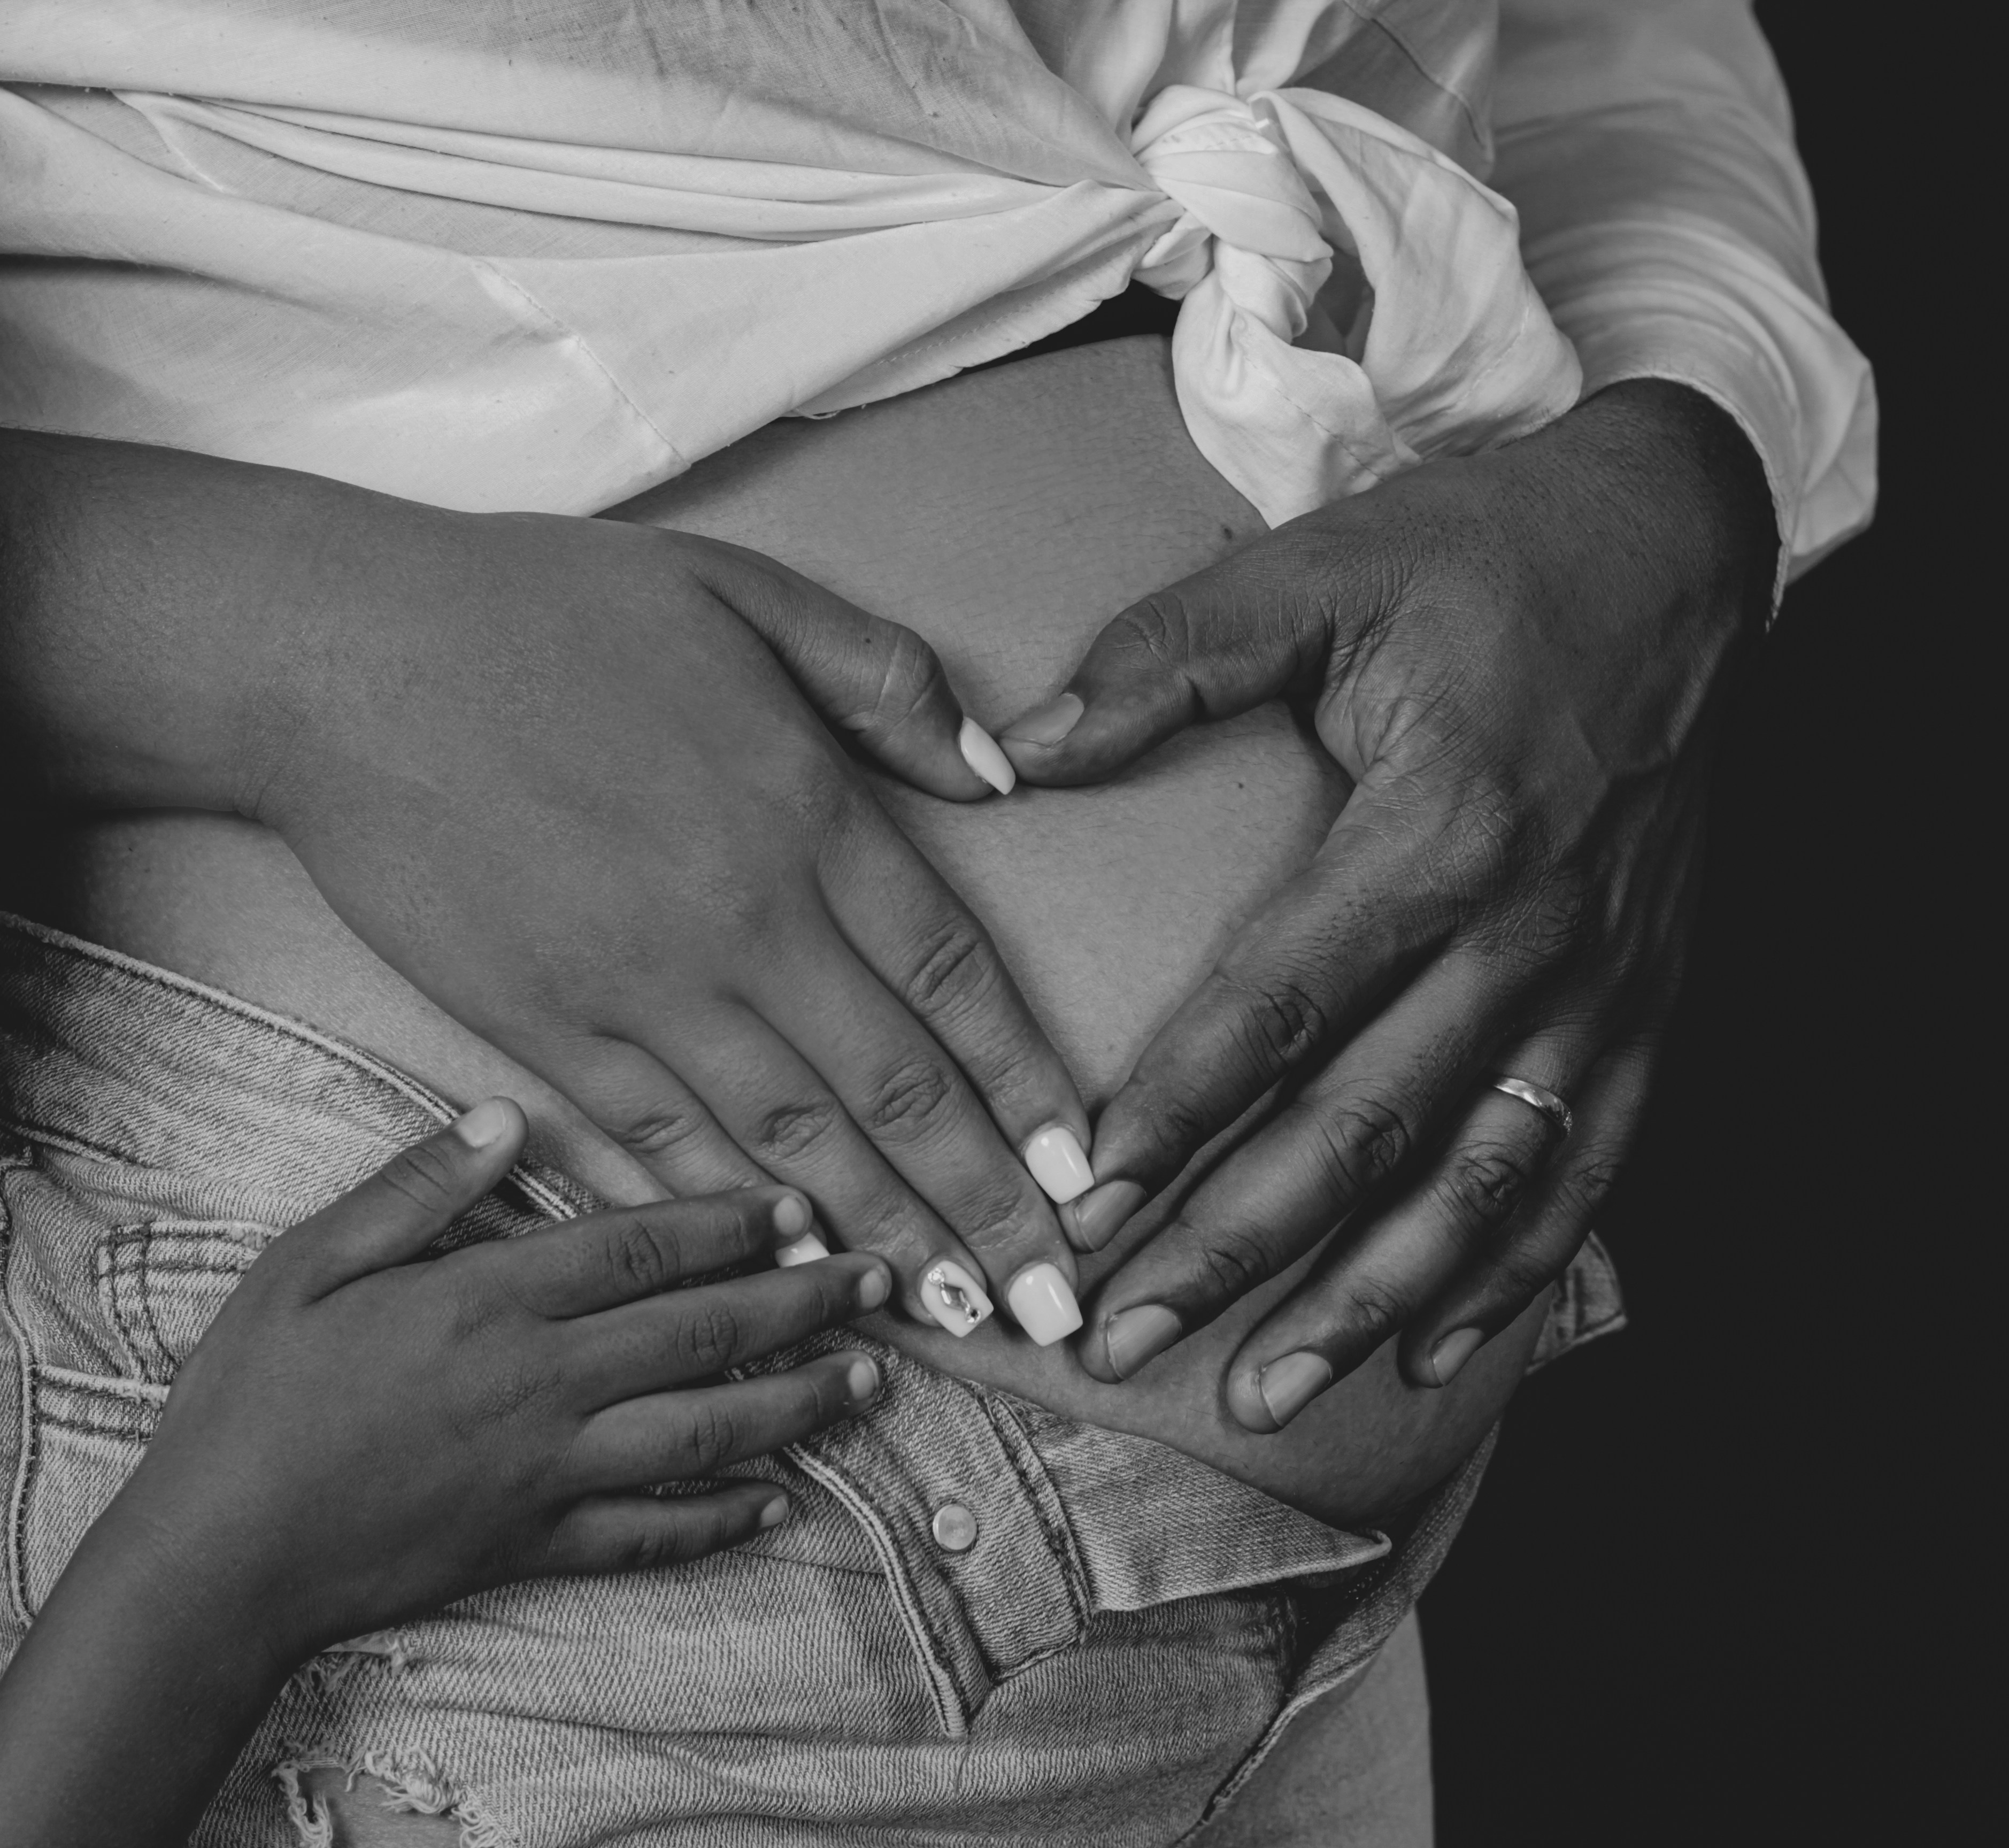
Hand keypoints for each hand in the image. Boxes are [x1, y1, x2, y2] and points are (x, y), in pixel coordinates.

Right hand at [0, 435, 1091, 1341]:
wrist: (339, 654)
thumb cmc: (545, 608)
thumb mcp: (746, 589)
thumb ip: (884, 680)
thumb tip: (999, 774)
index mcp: (806, 814)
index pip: (955, 980)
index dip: (1029, 1086)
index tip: (1085, 1170)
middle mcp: (741, 920)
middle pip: (895, 1091)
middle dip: (985, 1205)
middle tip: (1056, 1301)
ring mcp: (638, 987)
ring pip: (790, 1143)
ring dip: (883, 1238)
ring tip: (958, 1316)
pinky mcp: (543, 1029)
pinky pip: (660, 1144)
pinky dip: (731, 1218)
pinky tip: (791, 1270)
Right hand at [110, 1100, 888, 1655]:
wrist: (210, 1559)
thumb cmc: (248, 1403)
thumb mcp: (306, 1266)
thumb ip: (412, 1190)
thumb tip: (503, 1113)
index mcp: (489, 1302)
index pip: (643, 1248)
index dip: (734, 1224)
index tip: (804, 1204)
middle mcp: (540, 1383)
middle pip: (701, 1332)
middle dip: (803, 1303)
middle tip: (884, 1278)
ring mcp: (547, 1471)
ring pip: (705, 1430)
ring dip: (798, 1403)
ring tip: (870, 1379)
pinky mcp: (535, 1545)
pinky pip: (652, 1533)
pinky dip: (723, 1519)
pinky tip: (783, 1502)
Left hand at [993, 380, 1776, 1426]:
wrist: (1682, 546)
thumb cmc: (1490, 558)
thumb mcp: (1323, 570)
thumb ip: (1171, 661)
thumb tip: (1020, 748)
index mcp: (1438, 826)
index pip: (1279, 1006)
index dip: (1174, 1115)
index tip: (1081, 1205)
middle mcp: (1530, 928)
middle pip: (1367, 1127)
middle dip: (1238, 1248)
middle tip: (1128, 1339)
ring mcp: (1604, 980)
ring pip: (1478, 1180)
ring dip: (1368, 1299)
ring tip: (1266, 1391)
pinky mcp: (1652, 1001)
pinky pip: (1587, 1165)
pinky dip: (1519, 1270)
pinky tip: (1440, 1348)